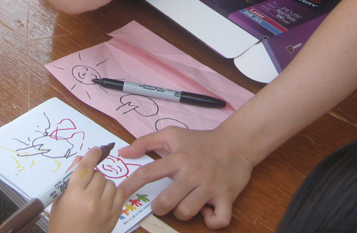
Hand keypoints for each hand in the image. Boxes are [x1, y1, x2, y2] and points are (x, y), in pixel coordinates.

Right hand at [48, 147, 125, 232]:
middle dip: (93, 176)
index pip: (86, 167)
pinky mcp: (114, 215)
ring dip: (103, 184)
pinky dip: (113, 192)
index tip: (95, 150)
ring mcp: (104, 208)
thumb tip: (81, 159)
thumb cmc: (61, 222)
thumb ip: (70, 177)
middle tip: (87, 185)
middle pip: (98, 175)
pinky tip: (105, 198)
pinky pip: (120, 193)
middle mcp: (91, 200)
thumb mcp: (59, 199)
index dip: (91, 156)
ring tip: (95, 194)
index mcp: (74, 194)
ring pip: (110, 183)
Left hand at [117, 127, 252, 229]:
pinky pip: (218, 220)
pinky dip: (211, 221)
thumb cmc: (201, 141)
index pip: (148, 173)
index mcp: (178, 158)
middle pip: (166, 201)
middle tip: (163, 203)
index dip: (130, 185)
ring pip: (187, 212)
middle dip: (159, 207)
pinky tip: (207, 213)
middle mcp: (193, 173)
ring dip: (182, 213)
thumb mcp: (172, 135)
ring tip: (185, 204)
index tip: (120, 194)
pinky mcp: (227, 197)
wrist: (236, 142)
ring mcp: (211, 186)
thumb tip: (123, 153)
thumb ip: (146, 142)